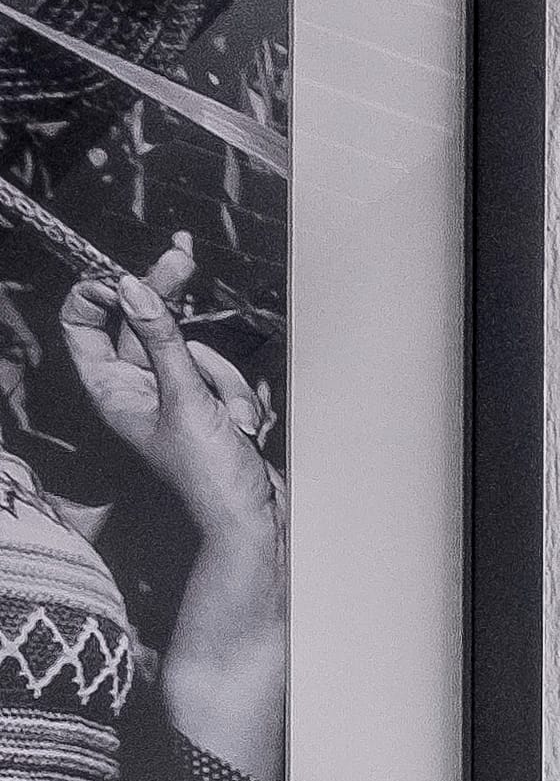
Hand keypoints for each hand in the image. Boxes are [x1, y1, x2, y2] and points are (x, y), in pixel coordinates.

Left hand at [62, 236, 278, 544]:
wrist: (255, 521)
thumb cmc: (209, 479)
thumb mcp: (184, 400)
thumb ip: (161, 339)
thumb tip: (132, 287)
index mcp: (110, 389)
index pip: (83, 324)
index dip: (98, 293)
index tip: (124, 276)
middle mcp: (137, 388)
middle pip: (142, 321)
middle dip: (168, 304)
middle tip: (180, 259)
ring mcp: (175, 394)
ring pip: (194, 347)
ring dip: (221, 378)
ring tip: (230, 419)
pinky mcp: (210, 403)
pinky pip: (222, 373)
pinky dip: (238, 396)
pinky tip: (243, 427)